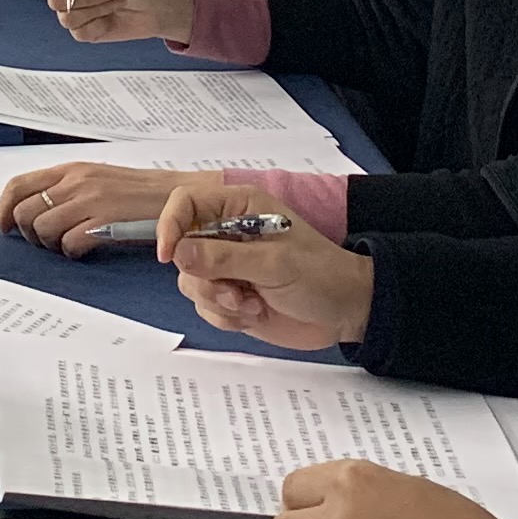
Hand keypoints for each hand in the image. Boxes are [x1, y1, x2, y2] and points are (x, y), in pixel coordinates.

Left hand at [0, 158, 176, 254]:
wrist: (176, 195)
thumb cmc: (136, 192)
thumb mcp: (95, 179)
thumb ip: (66, 188)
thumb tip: (34, 208)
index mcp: (70, 170)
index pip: (19, 185)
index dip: (2, 209)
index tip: (3, 227)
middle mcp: (76, 182)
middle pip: (25, 212)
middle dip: (29, 233)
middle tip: (46, 241)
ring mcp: (91, 201)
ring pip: (43, 229)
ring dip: (50, 244)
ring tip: (66, 245)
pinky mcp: (105, 222)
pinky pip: (69, 243)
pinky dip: (71, 252)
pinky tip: (83, 250)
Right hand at [161, 181, 375, 351]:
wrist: (347, 312)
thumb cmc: (319, 275)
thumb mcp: (274, 263)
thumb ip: (224, 257)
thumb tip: (178, 253)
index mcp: (239, 207)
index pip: (185, 202)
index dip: (170, 225)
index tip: (170, 256)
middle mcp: (227, 232)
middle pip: (182, 249)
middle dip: (204, 279)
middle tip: (236, 292)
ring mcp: (227, 266)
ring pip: (190, 281)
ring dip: (218, 300)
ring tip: (252, 305)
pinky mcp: (231, 295)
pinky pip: (205, 306)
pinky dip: (226, 316)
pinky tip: (255, 314)